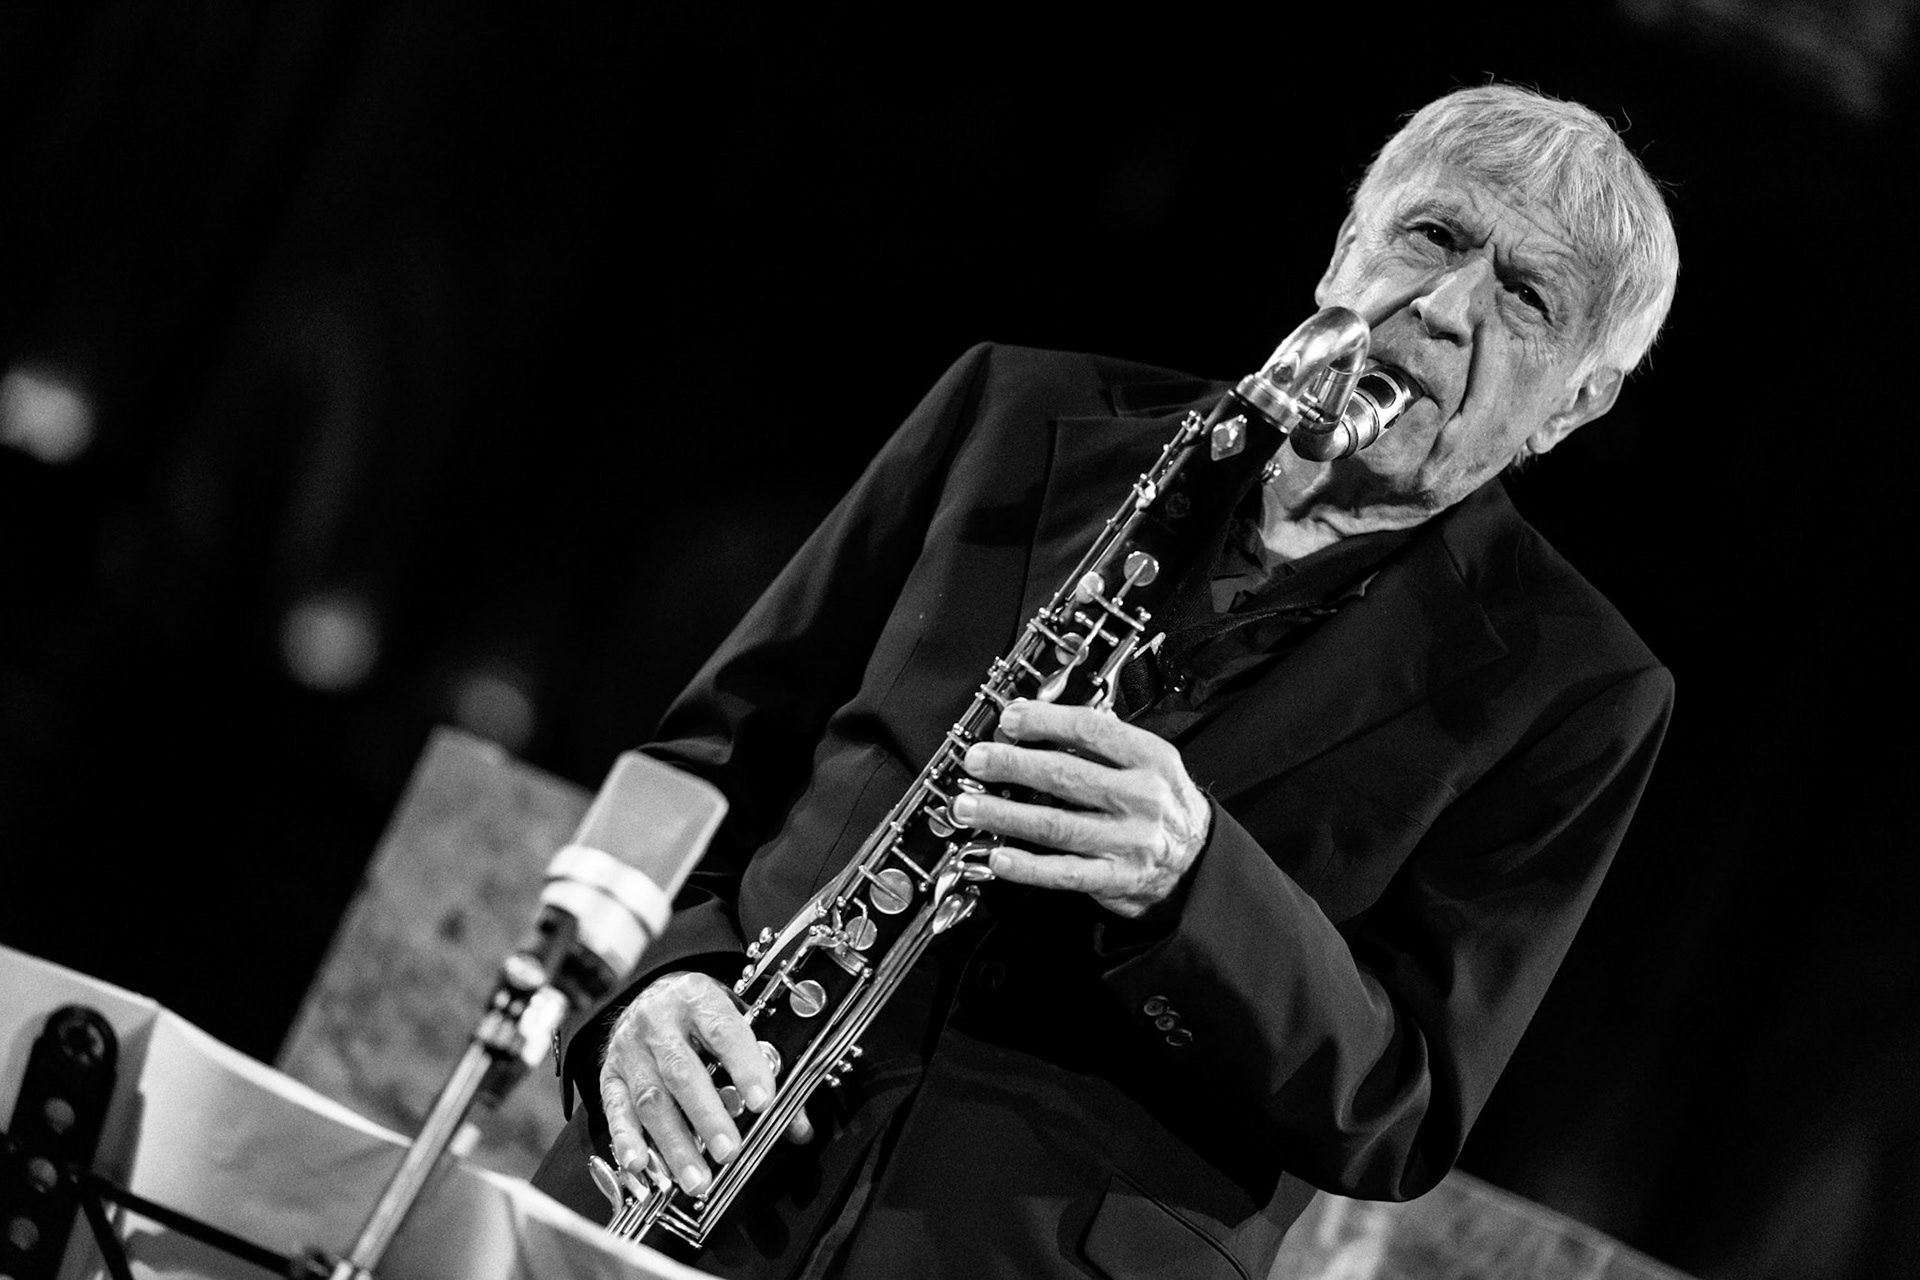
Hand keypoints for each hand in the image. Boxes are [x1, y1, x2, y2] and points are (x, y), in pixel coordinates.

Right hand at [599, 970, 812, 1196]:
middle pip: (682, 1072)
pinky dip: (627, 1140)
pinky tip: (640, 1165)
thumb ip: (767, 1071)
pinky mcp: (609, 1073)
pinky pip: (615, 1109)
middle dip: (707, 1117)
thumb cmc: (701, 1015)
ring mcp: (630, 1048)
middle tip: (729, 1152)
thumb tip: (797, 1125)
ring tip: (697, 1178)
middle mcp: (659, 1020)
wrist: (653, 996)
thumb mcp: (736, 1025)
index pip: (724, 1031)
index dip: (744, 1067)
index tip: (762, 1102)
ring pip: (650, 1099)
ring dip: (674, 1144)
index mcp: (698, 997)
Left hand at [951, 699, 1210, 917]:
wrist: (1199, 860)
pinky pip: (1063, 873)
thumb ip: (1102, 744)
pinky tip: (998, 857)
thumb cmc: (1163, 803)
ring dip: (1004, 814)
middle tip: (977, 759)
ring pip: (1055, 825)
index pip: (1090, 730)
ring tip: (968, 806)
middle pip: (1065, 776)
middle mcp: (1141, 798)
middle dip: (1013, 765)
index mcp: (1150, 759)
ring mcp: (1128, 841)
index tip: (1009, 719)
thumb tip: (1036, 725)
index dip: (1044, 722)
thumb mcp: (1149, 762)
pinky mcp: (1116, 879)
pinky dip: (1027, 866)